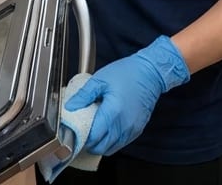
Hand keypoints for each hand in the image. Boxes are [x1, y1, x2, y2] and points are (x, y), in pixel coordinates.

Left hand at [64, 35, 189, 156]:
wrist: (150, 73)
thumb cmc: (127, 73)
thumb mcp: (100, 80)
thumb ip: (84, 95)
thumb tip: (70, 106)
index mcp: (113, 112)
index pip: (94, 137)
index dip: (82, 138)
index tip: (76, 132)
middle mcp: (123, 125)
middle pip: (102, 147)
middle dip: (90, 144)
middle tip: (82, 133)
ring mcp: (132, 129)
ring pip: (111, 148)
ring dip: (101, 144)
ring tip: (94, 131)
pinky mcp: (137, 129)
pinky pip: (121, 143)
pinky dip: (111, 141)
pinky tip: (107, 130)